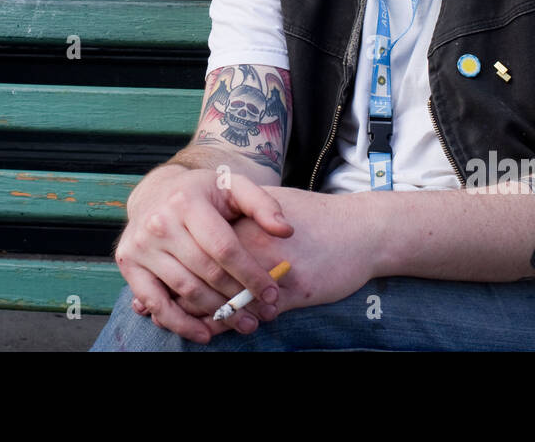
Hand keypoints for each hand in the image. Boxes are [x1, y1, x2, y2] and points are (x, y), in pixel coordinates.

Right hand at [114, 164, 293, 343]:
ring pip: (185, 290)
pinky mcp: (128, 263)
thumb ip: (262, 204)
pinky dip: (179, 322)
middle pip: (207, 272)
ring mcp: (141, 245)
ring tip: (243, 324)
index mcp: (187, 201)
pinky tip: (204, 333)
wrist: (155, 192)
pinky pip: (154, 302)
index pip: (224, 247)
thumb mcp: (233, 186)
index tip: (272, 292)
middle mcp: (160, 223)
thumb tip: (286, 231)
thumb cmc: (203, 193)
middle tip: (262, 314)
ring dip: (217, 313)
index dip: (251, 274)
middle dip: (238, 297)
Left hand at [187, 186, 380, 337]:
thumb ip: (239, 225)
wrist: (362, 229)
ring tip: (204, 323)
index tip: (172, 284)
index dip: (182, 271)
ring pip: (228, 300)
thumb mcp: (271, 210)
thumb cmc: (315, 218)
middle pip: (205, 277)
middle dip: (189, 299)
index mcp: (243, 220)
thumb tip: (203, 244)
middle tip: (179, 311)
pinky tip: (239, 325)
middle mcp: (252, 243)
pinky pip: (255, 315)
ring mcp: (272, 269)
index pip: (197, 251)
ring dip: (214, 316)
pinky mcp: (293, 292)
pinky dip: (241, 324)